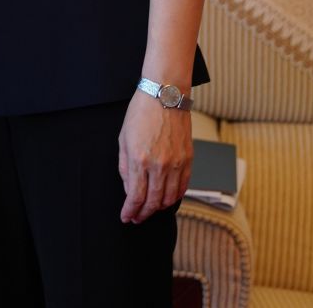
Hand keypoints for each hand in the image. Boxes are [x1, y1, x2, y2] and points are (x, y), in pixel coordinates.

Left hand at [118, 91, 192, 222]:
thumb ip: (125, 168)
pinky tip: (166, 198)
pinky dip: (175, 197)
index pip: (135, 197)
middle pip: (153, 202)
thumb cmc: (141, 113)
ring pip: (170, 198)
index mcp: (140, 159)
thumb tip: (129, 190)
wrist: (165, 95)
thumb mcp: (123, 139)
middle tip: (137, 218)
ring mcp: (177, 163)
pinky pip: (183, 187)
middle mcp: (160, 165)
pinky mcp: (189, 159)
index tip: (126, 217)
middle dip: (143, 214)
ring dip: (158, 208)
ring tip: (150, 209)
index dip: (130, 211)